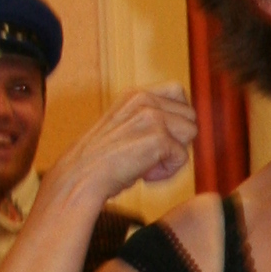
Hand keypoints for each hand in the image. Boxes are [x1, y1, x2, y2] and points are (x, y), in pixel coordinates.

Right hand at [61, 86, 198, 200]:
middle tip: (151, 155)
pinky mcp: (158, 138)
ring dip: (173, 154)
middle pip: (190, 115)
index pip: (177, 92)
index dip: (176, 118)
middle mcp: (144, 99)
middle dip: (177, 138)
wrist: (79, 178)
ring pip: (191, 133)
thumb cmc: (100, 162)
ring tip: (147, 164)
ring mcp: (152, 117)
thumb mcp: (124, 127)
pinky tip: (144, 175)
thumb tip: (184, 126)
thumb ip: (149, 119)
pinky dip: (167, 172)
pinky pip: (182, 158)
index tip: (159, 138)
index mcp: (134, 95)